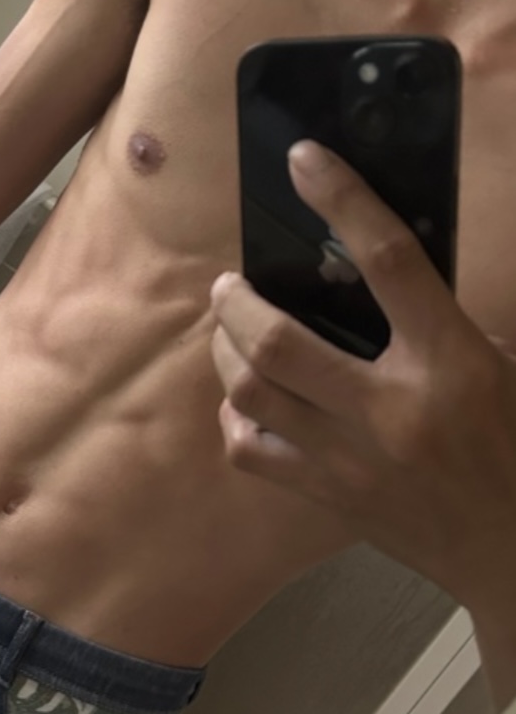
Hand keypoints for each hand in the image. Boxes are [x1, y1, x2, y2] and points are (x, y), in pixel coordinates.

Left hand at [210, 142, 515, 633]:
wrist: (515, 553)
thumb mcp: (502, 369)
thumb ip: (440, 325)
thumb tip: (365, 274)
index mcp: (452, 365)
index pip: (390, 263)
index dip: (344, 201)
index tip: (304, 160)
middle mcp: (391, 410)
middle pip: (279, 340)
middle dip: (239, 302)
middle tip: (231, 284)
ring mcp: (351, 460)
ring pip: (251, 393)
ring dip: (225, 350)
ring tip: (228, 330)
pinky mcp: (328, 497)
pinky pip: (252, 451)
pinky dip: (235, 416)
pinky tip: (243, 399)